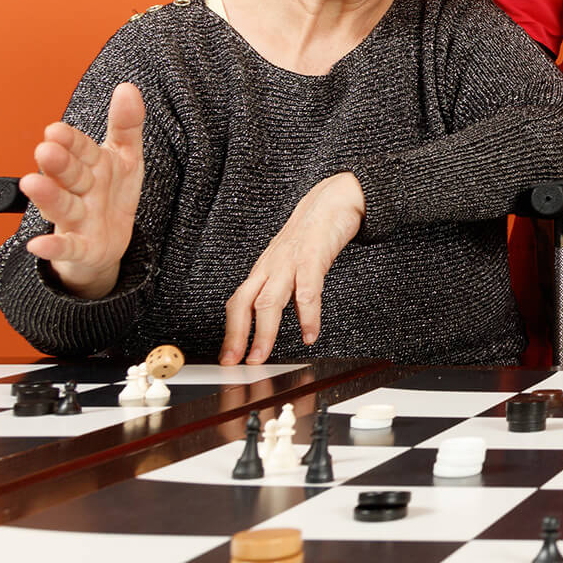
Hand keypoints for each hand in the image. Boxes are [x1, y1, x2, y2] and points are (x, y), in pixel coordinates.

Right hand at [19, 82, 146, 298]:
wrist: (108, 241)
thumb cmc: (112, 193)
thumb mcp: (126, 157)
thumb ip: (126, 125)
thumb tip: (127, 87)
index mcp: (91, 166)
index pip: (80, 149)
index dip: (70, 141)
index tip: (55, 130)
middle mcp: (79, 190)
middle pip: (70, 175)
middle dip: (59, 162)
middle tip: (45, 150)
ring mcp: (78, 219)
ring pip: (63, 206)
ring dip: (48, 196)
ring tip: (32, 183)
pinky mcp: (82, 247)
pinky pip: (68, 247)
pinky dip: (53, 247)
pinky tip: (37, 245)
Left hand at [220, 173, 363, 363]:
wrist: (334, 199)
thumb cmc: (314, 232)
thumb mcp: (291, 260)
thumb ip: (284, 285)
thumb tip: (277, 314)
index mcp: (265, 269)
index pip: (238, 302)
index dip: (231, 331)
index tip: (229, 357)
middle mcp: (271, 266)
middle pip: (244, 303)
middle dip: (237, 336)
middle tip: (236, 363)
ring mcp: (289, 260)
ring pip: (268, 300)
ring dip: (263, 332)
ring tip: (262, 356)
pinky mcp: (312, 255)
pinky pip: (306, 290)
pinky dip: (307, 315)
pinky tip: (309, 333)